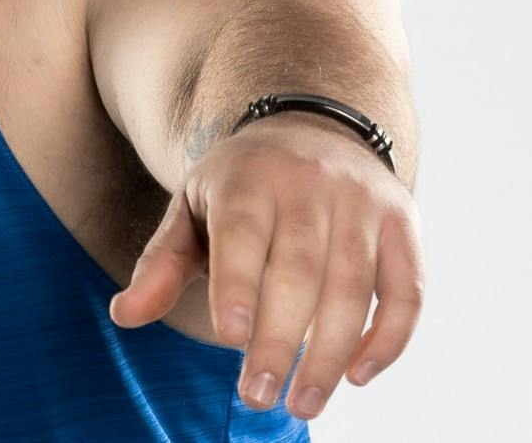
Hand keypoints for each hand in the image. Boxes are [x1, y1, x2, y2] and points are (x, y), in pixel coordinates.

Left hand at [107, 111, 423, 421]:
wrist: (311, 127)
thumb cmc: (240, 188)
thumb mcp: (192, 210)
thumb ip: (162, 264)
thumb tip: (124, 316)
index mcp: (248, 177)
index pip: (243, 232)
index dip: (239, 284)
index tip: (230, 338)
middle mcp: (311, 184)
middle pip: (299, 269)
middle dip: (281, 339)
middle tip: (258, 397)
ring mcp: (363, 202)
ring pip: (354, 286)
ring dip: (331, 353)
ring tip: (302, 404)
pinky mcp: (403, 223)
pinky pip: (407, 289)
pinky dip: (390, 337)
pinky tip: (358, 375)